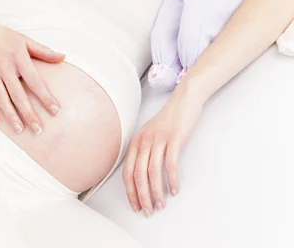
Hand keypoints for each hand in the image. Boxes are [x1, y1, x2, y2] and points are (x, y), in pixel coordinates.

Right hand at [0, 15, 64, 133]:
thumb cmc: (5, 36)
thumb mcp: (25, 41)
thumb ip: (44, 51)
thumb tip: (63, 57)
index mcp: (19, 58)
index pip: (35, 81)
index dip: (45, 97)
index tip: (55, 110)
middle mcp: (5, 67)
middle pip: (18, 94)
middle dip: (29, 113)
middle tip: (38, 129)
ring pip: (1, 98)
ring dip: (10, 115)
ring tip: (19, 129)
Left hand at [122, 86, 202, 215]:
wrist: (184, 100)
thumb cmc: (168, 120)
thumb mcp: (150, 134)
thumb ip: (144, 151)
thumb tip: (141, 177)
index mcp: (137, 141)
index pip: (128, 172)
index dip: (130, 192)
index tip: (136, 206)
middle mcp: (145, 140)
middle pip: (139, 174)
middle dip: (142, 196)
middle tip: (149, 212)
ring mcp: (159, 139)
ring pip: (153, 171)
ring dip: (156, 192)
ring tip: (161, 205)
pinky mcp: (174, 138)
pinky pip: (170, 163)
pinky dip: (171, 180)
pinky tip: (174, 190)